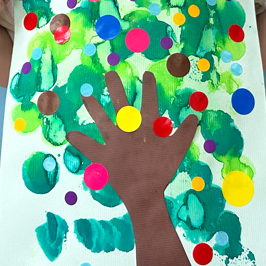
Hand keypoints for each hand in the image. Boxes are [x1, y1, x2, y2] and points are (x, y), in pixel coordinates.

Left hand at [66, 71, 197, 204]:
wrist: (145, 192)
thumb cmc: (162, 170)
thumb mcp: (179, 149)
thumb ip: (186, 131)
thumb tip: (195, 115)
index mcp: (147, 126)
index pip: (149, 100)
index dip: (149, 86)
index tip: (146, 74)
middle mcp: (128, 128)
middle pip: (120, 103)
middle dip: (114, 86)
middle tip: (109, 73)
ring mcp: (113, 141)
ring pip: (101, 119)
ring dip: (92, 106)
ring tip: (85, 95)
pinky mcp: (102, 155)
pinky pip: (88, 146)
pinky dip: (79, 140)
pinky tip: (69, 134)